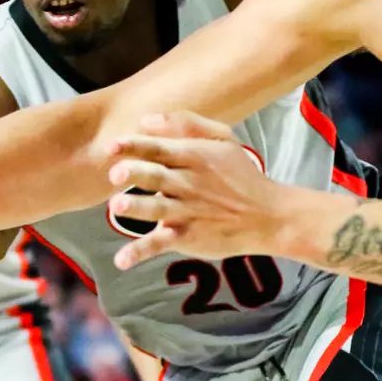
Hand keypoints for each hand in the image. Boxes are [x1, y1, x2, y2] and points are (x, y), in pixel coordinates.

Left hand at [105, 112, 287, 268]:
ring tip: (117, 208)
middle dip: (137, 174)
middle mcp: (189, 183)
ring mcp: (188, 212)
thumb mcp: (223, 140)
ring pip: (159, 209)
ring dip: (138, 209)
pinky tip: (122, 260)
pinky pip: (161, 243)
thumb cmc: (240, 174)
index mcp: (194, 156)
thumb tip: (145, 119)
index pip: (160, 149)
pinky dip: (141, 252)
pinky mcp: (188, 237)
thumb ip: (185, 124)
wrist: (268, 215)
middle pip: (158, 177)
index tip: (112, 146)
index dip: (135, 146)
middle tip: (115, 174)